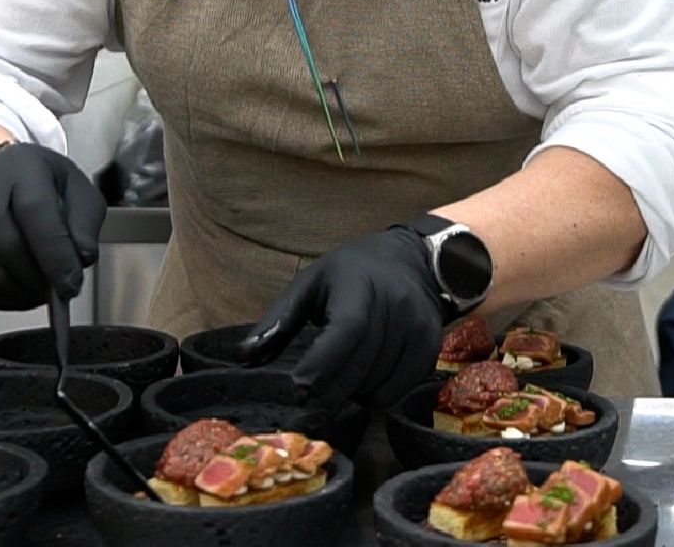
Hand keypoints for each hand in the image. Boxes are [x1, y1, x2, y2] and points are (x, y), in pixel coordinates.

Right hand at [0, 142, 104, 310]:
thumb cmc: (37, 181)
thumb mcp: (75, 188)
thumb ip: (84, 224)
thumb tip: (80, 259)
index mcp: (22, 167)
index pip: (35, 212)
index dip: (54, 255)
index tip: (70, 285)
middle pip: (6, 246)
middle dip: (36, 279)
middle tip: (56, 292)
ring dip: (17, 292)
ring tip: (37, 292)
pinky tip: (14, 292)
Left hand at [240, 226, 445, 408]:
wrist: (413, 261)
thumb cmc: (351, 274)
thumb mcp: (310, 284)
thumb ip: (278, 320)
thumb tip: (242, 356)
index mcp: (359, 284)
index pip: (347, 330)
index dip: (323, 363)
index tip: (298, 388)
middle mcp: (394, 303)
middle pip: (361, 364)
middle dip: (330, 393)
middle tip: (307, 412)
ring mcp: (418, 325)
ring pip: (379, 383)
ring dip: (353, 394)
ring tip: (339, 383)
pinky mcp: (431, 344)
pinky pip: (400, 389)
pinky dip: (377, 396)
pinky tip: (364, 382)